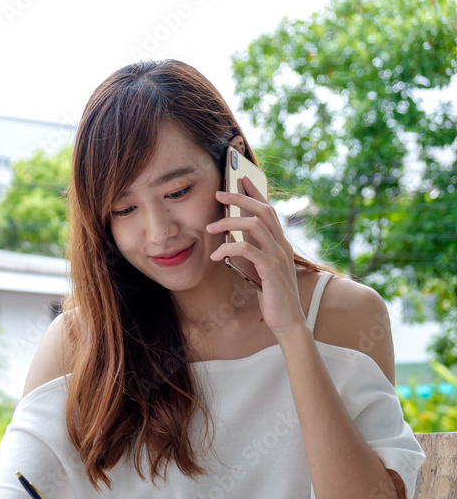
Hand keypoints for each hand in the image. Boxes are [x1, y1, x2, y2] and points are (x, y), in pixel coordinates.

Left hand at [207, 177, 306, 337]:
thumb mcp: (260, 268)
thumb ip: (252, 251)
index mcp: (279, 242)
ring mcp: (278, 256)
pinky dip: (231, 249)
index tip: (240, 179)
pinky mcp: (272, 270)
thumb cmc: (271, 294)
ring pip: (256, 226)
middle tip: (218, 194)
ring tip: (209, 228)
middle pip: (263, 210)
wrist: (288, 319)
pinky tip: (217, 256)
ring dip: (230, 223)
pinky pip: (250, 250)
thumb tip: (233, 239)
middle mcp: (281, 245)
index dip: (255, 192)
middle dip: (240, 199)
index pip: (268, 210)